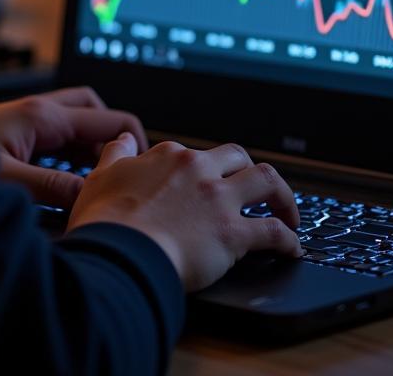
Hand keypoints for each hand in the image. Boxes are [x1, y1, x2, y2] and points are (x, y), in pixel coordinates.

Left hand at [0, 86, 147, 208]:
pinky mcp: (14, 136)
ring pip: (76, 126)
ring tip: (95, 185)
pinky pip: (56, 140)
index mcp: (44, 115)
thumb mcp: (6, 181)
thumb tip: (95, 196)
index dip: (133, 144)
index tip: (141, 172)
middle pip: (96, 111)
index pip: (110, 119)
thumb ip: (53, 189)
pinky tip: (64, 188)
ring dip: (89, 150)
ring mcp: (26, 122)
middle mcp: (39, 112)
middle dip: (113, 138)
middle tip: (120, 171)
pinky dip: (68, 159)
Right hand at [66, 135, 301, 292]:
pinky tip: (293, 249)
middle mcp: (198, 169)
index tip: (202, 185)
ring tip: (288, 213)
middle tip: (254, 192)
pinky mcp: (232, 233)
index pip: (192, 154)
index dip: (200, 170)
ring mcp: (218, 199)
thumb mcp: (100, 177)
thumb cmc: (106, 222)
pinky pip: (273, 232)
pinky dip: (289, 239)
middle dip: (248, 171)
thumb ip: (116, 155)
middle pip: (237, 157)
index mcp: (168, 157)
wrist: (119, 254)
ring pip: (267, 181)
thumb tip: (122, 139)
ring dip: (283, 196)